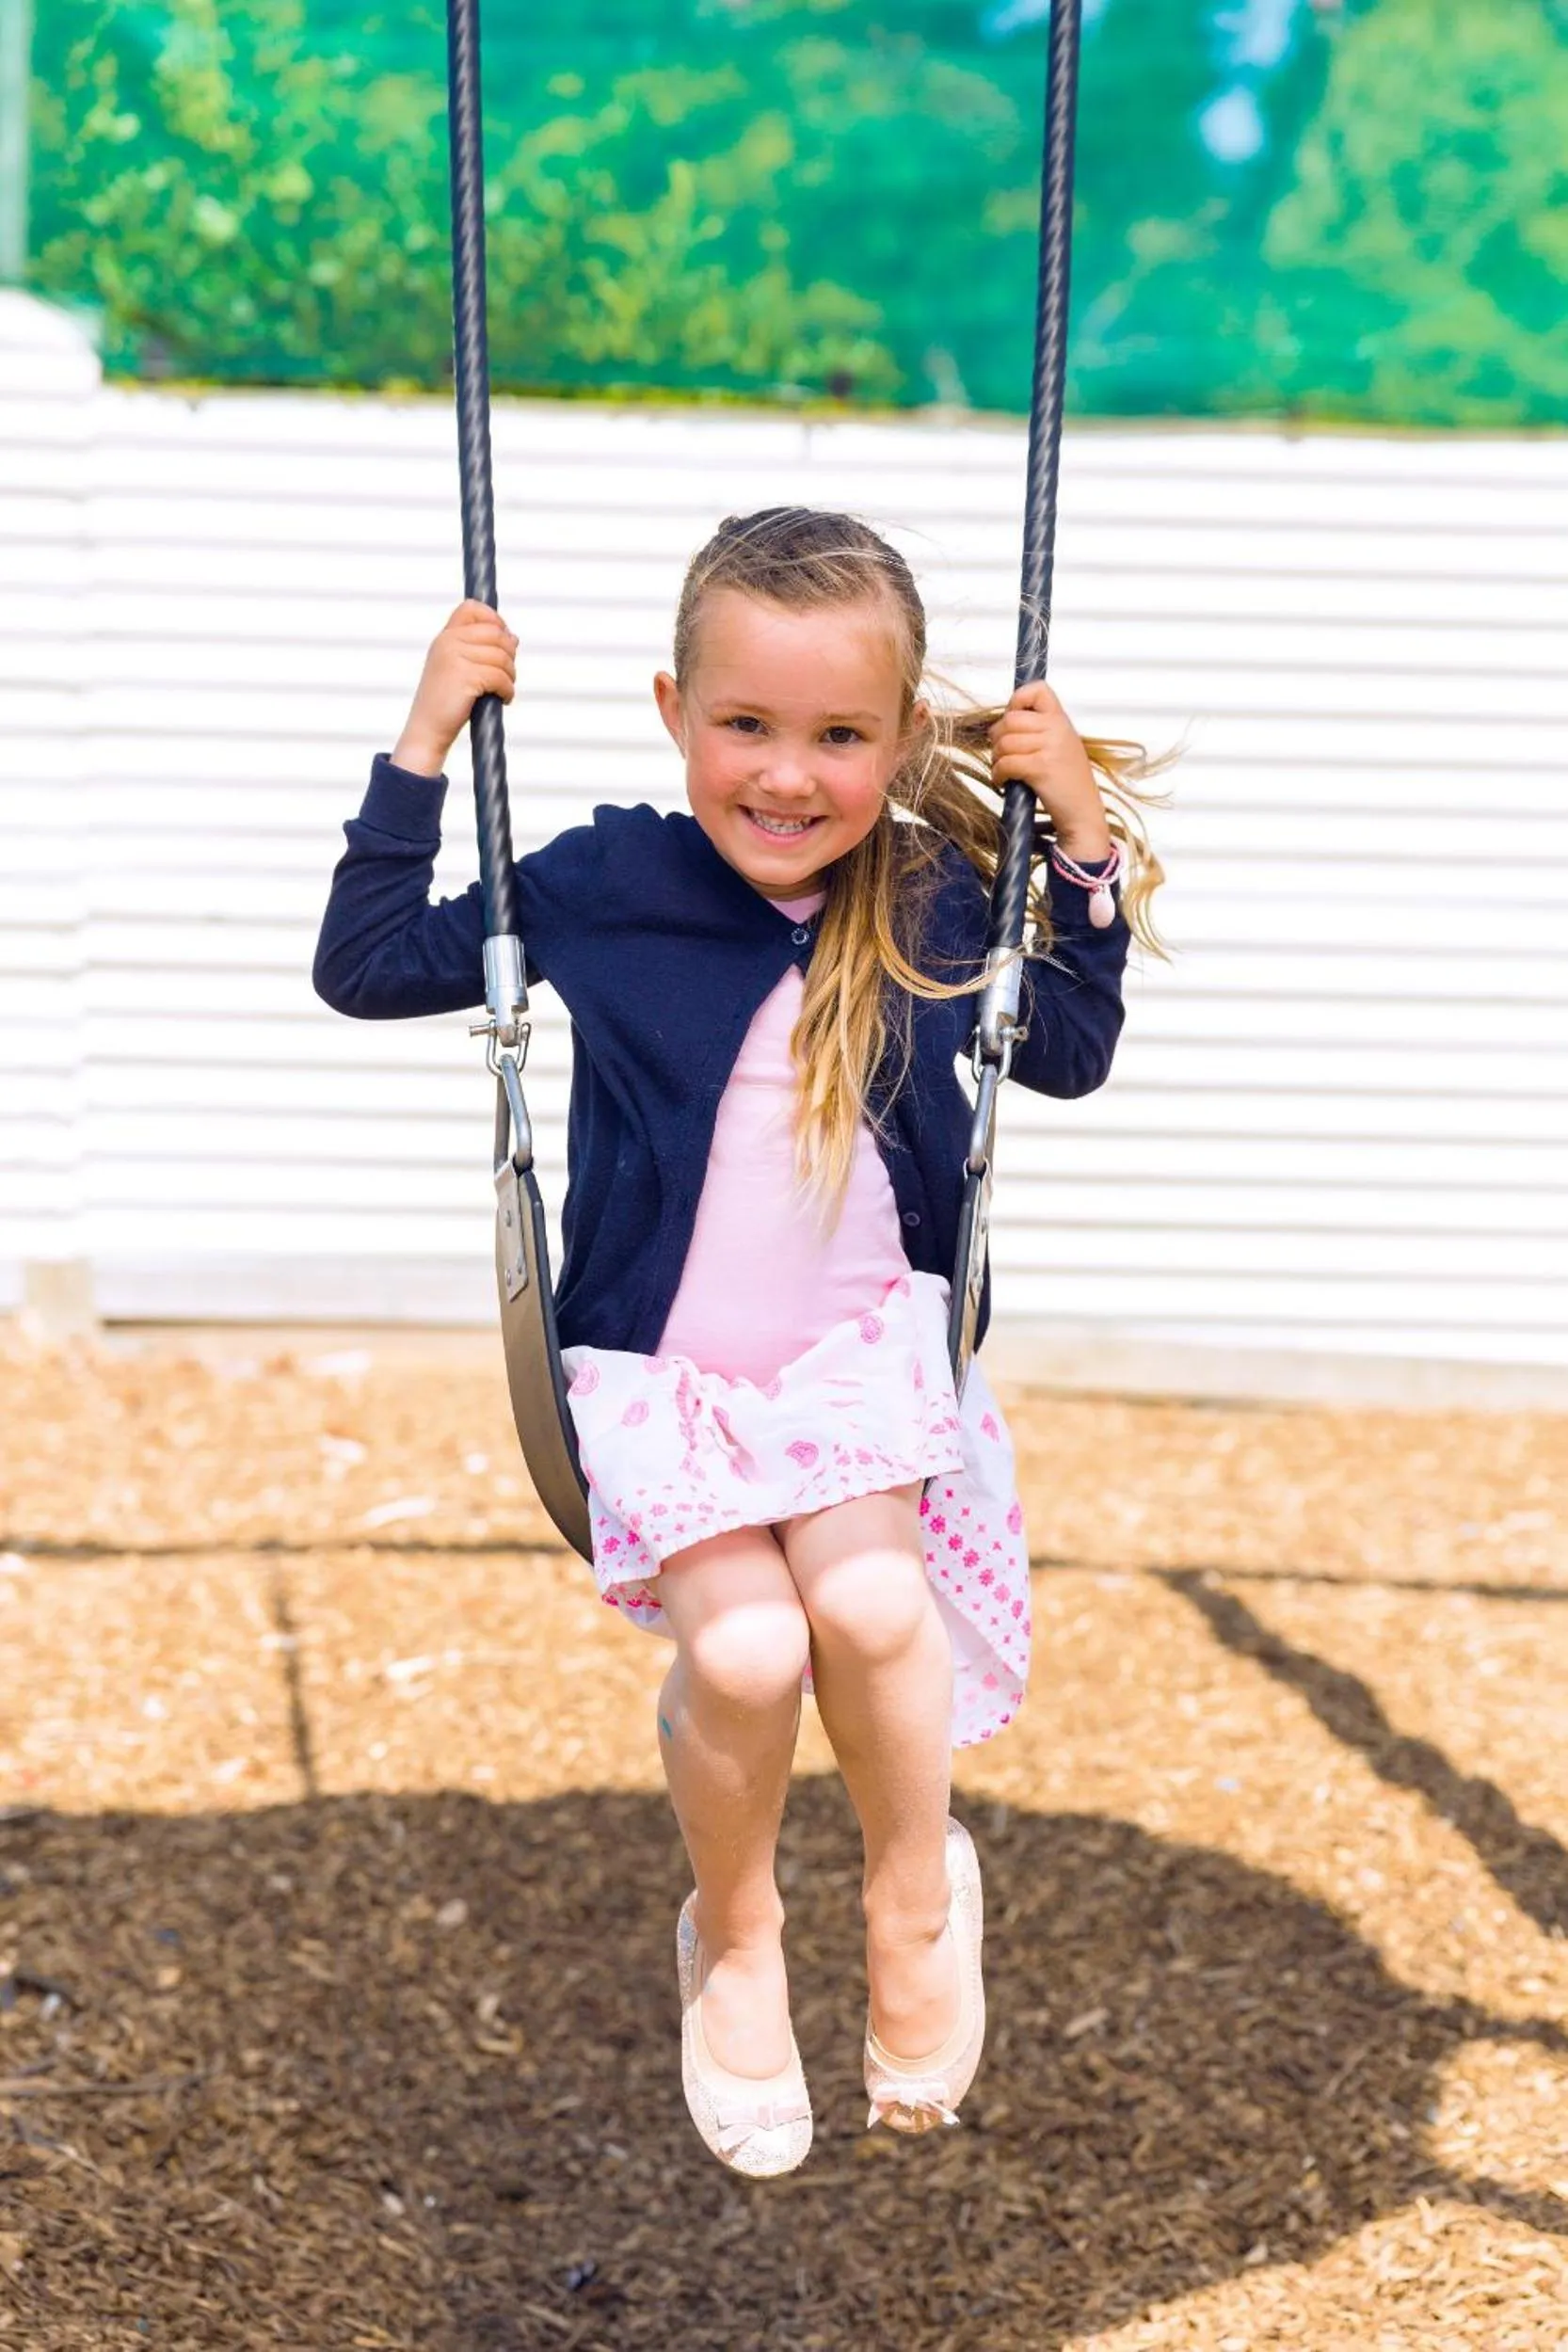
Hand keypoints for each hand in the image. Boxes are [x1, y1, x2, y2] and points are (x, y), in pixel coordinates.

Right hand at [391, 600, 517, 777]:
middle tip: (506, 675)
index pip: (472, 609)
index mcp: (445, 638)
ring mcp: (455, 657)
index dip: (494, 620)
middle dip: (509, 654)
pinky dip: (508, 690)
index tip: (502, 641)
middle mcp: (448, 642)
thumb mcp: (459, 669)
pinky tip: (503, 699)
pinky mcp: (465, 676)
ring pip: (502, 656)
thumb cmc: (445, 704)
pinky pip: (501, 677)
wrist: (427, 730)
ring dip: (510, 675)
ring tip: (503, 689)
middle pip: (495, 633)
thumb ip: (481, 650)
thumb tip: (513, 638)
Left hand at [989, 681, 1110, 862]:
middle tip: (1000, 753)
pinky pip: (1006, 763)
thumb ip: (1041, 730)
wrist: (1083, 813)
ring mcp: (1051, 747)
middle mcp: (1058, 729)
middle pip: (1010, 719)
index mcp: (1062, 720)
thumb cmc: (1068, 784)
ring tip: (1003, 769)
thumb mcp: (1061, 747)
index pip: (1038, 690)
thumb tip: (1005, 722)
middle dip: (997, 738)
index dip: (1017, 700)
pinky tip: (1003, 781)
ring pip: (1005, 742)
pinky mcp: (1041, 767)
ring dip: (996, 758)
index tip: (1012, 719)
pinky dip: (998, 774)